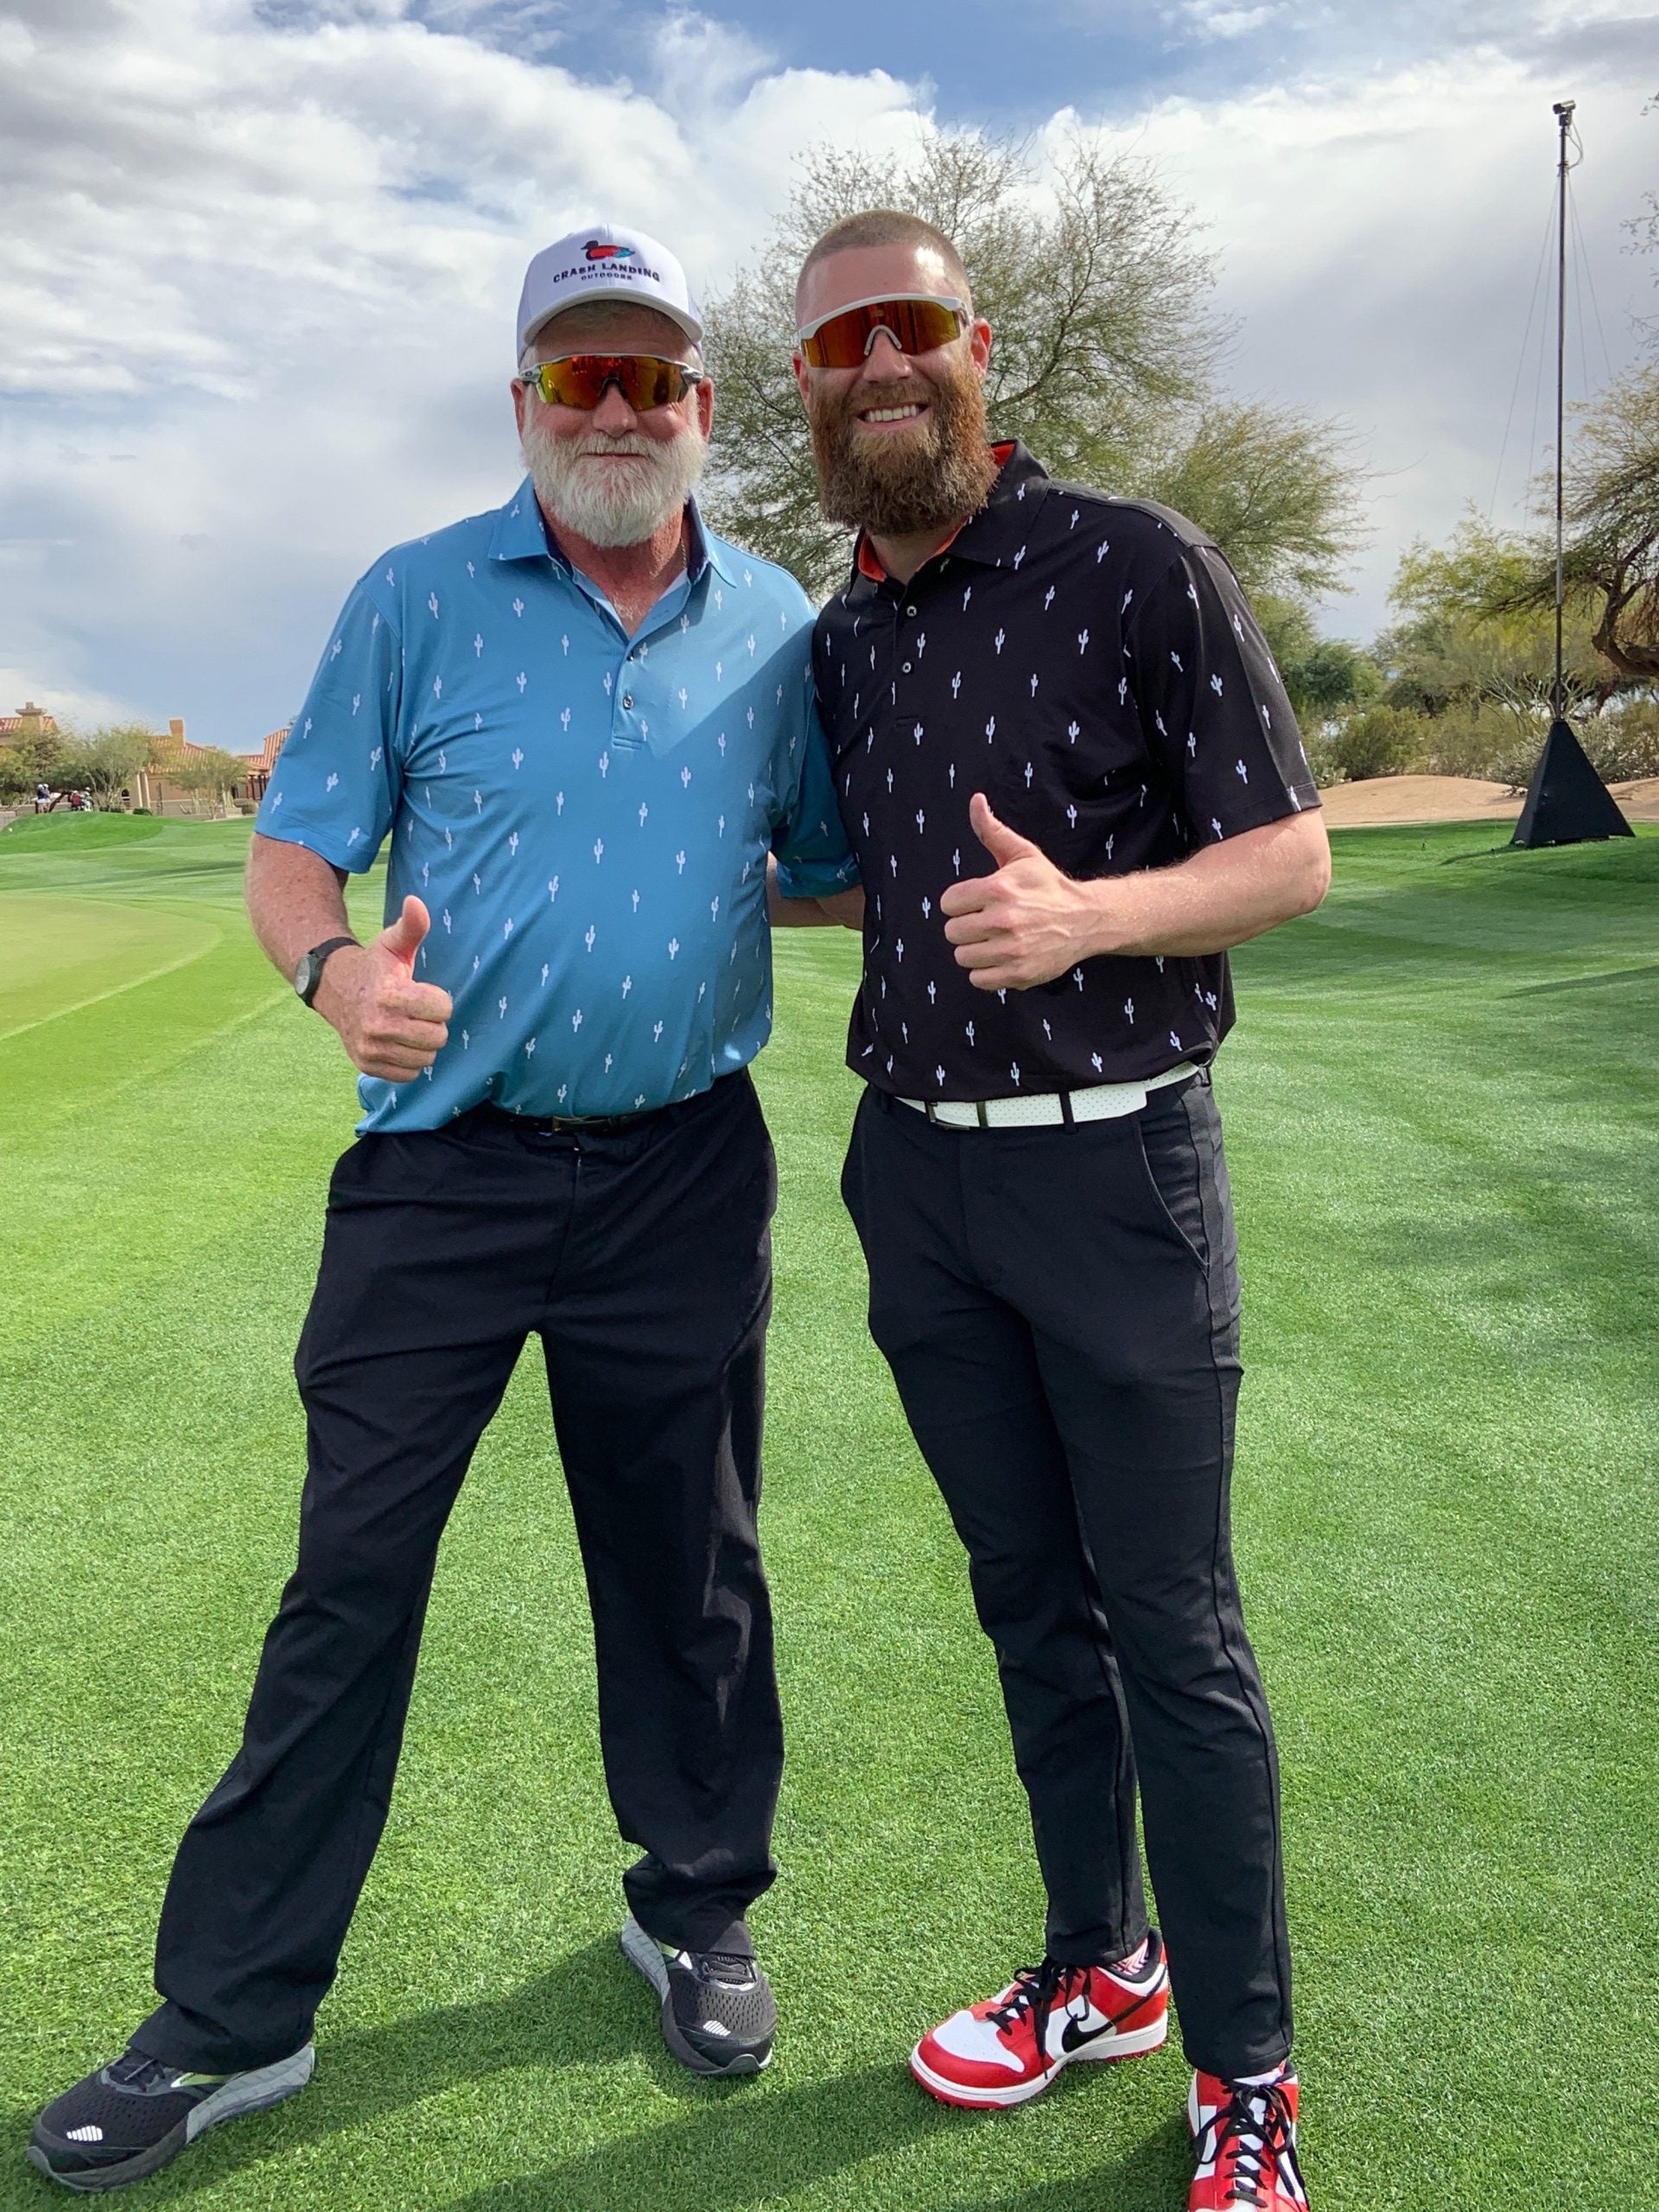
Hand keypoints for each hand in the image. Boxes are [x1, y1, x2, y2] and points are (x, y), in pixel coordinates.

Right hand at [312, 896, 451, 1079]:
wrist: (334, 989)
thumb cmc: (373, 966)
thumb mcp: (392, 943)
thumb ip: (411, 926)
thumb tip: (416, 902)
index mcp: (389, 996)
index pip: (443, 1008)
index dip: (438, 999)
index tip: (423, 992)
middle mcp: (377, 1026)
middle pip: (438, 1037)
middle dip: (433, 1023)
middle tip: (417, 1012)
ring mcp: (370, 1048)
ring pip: (426, 1058)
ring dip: (423, 1044)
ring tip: (408, 1026)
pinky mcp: (367, 1064)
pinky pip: (410, 1074)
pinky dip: (409, 1061)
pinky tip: (398, 1042)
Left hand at [939, 794, 1100, 990]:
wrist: (1086, 919)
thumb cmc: (1048, 885)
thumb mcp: (1022, 854)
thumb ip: (992, 830)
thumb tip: (975, 800)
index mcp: (998, 889)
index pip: (948, 903)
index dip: (960, 903)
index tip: (976, 902)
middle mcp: (1003, 920)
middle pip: (952, 932)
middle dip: (966, 926)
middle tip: (986, 922)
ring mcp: (1011, 950)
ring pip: (962, 957)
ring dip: (974, 950)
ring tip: (994, 940)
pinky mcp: (1018, 974)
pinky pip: (978, 979)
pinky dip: (986, 972)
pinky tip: (1000, 957)